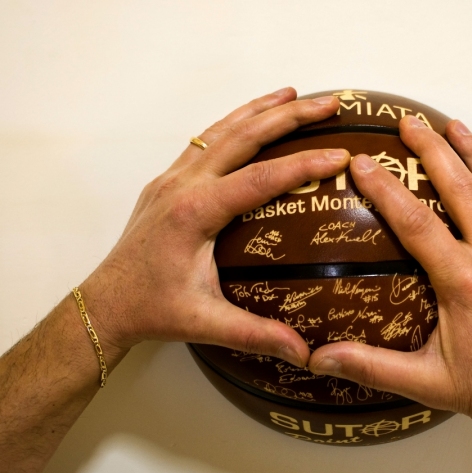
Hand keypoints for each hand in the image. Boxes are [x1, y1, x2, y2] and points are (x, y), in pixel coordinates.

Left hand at [81, 88, 348, 366]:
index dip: (302, 165)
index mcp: (194, 213)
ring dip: (260, 109)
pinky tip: (252, 119)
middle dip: (290, 116)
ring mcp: (172, 178)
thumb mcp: (206, 322)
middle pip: (243, 136)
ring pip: (221, 128)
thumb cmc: (153, 310)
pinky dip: (234, 122)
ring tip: (295, 94)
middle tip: (329, 103)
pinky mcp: (168, 181)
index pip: (259, 178)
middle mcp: (182, 185)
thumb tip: (305, 353)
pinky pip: (205, 139)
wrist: (105, 304)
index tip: (339, 156)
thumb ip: (256, 333)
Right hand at [308, 115, 471, 425]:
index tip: (362, 161)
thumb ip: (371, 366)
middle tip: (408, 121)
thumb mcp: (426, 383)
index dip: (386, 188)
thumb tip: (318, 358)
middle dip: (432, 150)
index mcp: (464, 283)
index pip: (416, 222)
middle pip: (462, 188)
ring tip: (455, 126)